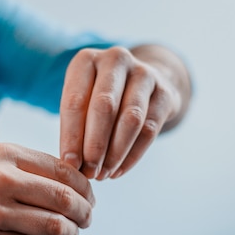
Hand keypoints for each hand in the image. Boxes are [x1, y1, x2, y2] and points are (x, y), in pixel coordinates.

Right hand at [0, 143, 93, 234]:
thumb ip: (26, 170)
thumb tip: (71, 187)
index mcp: (5, 155)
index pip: (64, 171)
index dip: (85, 189)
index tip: (89, 199)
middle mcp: (0, 179)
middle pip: (65, 198)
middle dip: (85, 213)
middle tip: (87, 220)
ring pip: (54, 225)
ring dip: (70, 233)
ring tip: (70, 234)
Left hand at [59, 45, 189, 179]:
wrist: (139, 84)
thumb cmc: (97, 98)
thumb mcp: (79, 101)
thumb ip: (74, 128)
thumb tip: (72, 165)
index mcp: (85, 60)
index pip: (75, 101)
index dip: (71, 136)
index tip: (69, 164)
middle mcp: (115, 60)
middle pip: (105, 106)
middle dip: (95, 145)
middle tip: (89, 173)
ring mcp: (144, 73)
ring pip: (131, 119)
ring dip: (115, 153)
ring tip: (103, 175)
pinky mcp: (165, 92)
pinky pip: (150, 129)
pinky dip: (132, 155)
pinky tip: (119, 171)